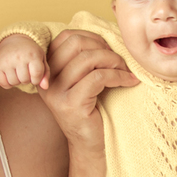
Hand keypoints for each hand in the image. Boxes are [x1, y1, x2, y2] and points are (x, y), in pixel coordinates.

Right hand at [0, 35, 49, 88]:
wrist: (13, 41)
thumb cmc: (30, 53)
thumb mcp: (41, 59)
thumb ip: (45, 74)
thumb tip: (45, 87)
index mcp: (32, 54)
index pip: (36, 75)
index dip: (36, 79)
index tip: (35, 75)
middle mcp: (18, 57)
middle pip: (25, 80)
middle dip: (27, 79)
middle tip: (25, 71)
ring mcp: (6, 61)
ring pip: (14, 82)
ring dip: (17, 81)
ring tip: (18, 72)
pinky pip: (3, 84)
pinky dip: (7, 83)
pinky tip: (10, 75)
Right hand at [38, 29, 137, 153]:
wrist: (92, 145)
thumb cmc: (94, 110)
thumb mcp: (85, 79)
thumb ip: (86, 58)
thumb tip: (107, 32)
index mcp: (47, 70)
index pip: (66, 37)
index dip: (92, 37)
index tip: (109, 50)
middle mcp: (47, 80)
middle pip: (75, 44)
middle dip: (103, 47)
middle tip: (120, 60)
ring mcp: (56, 93)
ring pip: (87, 59)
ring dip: (113, 61)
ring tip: (126, 70)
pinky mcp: (70, 105)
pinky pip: (97, 78)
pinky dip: (118, 76)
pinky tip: (129, 81)